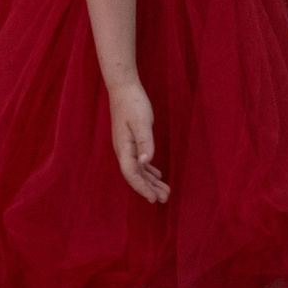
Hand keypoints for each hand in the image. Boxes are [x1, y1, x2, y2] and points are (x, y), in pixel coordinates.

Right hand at [107, 77, 169, 203]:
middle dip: (149, 188)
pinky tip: (157, 175)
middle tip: (164, 199)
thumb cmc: (133, 103)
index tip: (153, 199)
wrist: (123, 88)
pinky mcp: (131, 141)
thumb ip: (145, 142)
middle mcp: (123, 150)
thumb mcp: (141, 122)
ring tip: (164, 191)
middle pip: (135, 175)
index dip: (142, 188)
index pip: (131, 174)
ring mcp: (126, 146)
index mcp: (124, 148)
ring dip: (150, 181)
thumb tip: (146, 162)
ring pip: (138, 169)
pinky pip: (139, 161)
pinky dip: (148, 170)